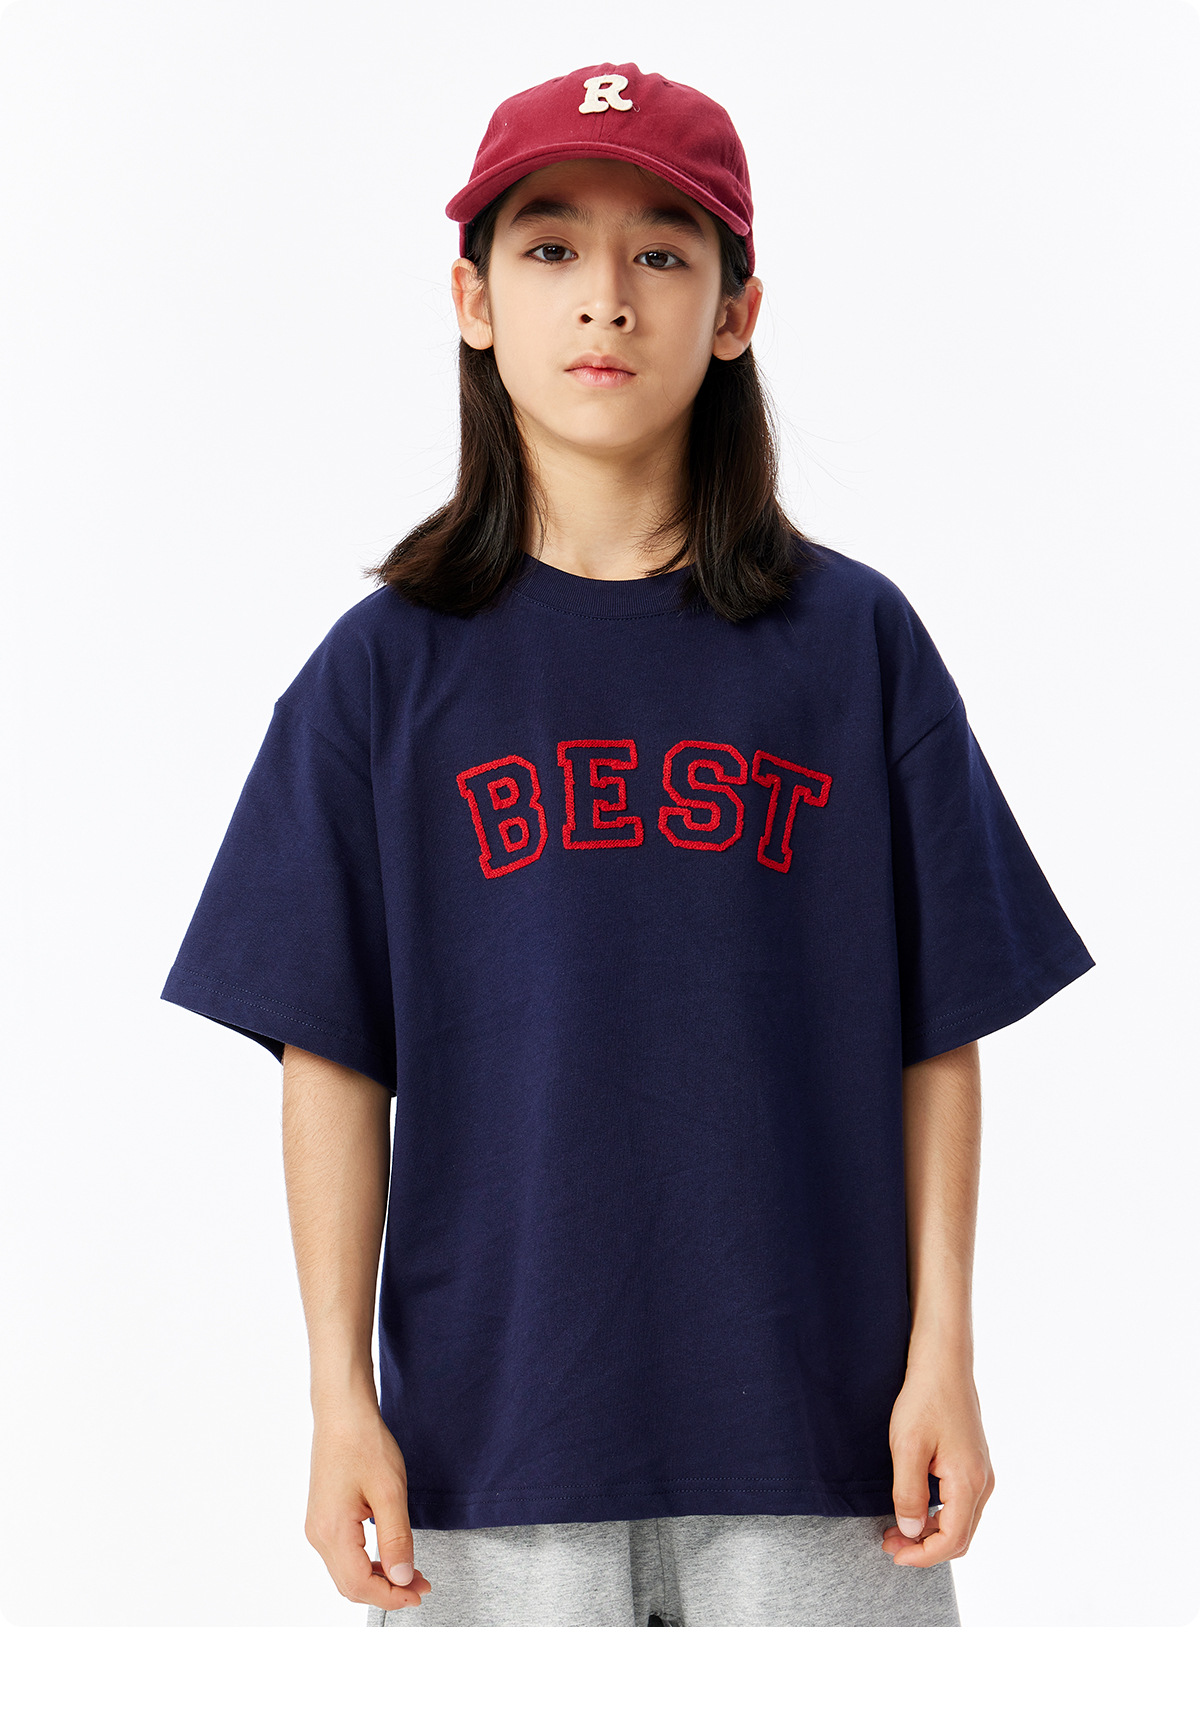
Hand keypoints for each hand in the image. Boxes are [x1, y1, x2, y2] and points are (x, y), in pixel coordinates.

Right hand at [304, 1400, 432, 1610]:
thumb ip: (396, 1538)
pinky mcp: (322, 1519)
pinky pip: (343, 1556)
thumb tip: (402, 1578)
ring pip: (346, 1573)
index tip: (419, 1592)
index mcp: (332, 1531)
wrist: (342, 1414)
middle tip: (422, 1584)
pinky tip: (389, 1556)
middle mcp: (318, 1535)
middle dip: (387, 1591)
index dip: (392, 1596)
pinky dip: (367, 1564)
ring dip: (378, 1579)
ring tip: (411, 1573)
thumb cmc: (365, 1444)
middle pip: (350, 1585)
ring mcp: (317, 1527)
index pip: (360, 1584)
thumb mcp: (390, 1491)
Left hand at [882, 1349, 994, 1567]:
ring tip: (895, 1528)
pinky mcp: (974, 1463)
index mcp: (969, 1482)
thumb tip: (910, 1530)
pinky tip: (912, 1507)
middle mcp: (983, 1483)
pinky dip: (937, 1516)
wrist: (944, 1364)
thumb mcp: (907, 1447)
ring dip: (930, 1533)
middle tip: (889, 1543)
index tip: (894, 1555)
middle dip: (924, 1548)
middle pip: (960, 1537)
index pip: (952, 1540)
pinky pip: (960, 1504)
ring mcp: (981, 1473)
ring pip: (961, 1522)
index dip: (922, 1556)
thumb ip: (908, 1493)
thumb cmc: (924, 1400)